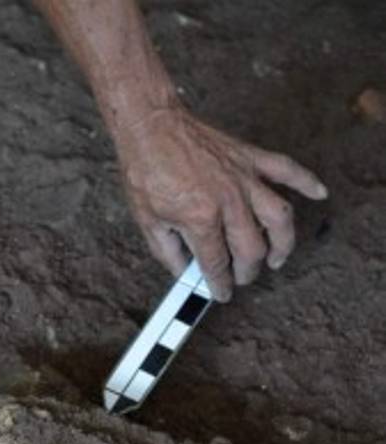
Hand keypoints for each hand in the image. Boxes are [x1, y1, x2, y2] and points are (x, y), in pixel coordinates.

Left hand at [115, 106, 327, 301]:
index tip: (221, 293)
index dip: (220, 285)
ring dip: (282, 243)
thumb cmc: (146, 171)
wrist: (151, 127)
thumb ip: (169, 254)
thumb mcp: (148, 222)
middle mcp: (229, 202)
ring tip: (277, 258)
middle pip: (252, 249)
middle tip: (241, 277)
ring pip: (279, 218)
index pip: (217, 264)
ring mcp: (244, 178)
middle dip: (248, 271)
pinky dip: (307, 182)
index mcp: (201, 220)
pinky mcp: (251, 158)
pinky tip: (320, 194)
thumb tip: (184, 273)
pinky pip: (287, 170)